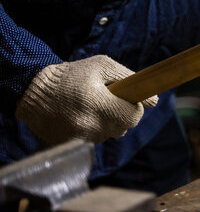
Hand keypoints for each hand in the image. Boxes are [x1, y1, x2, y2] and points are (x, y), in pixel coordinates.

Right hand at [15, 55, 157, 144]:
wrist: (33, 91)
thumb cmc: (72, 75)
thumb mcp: (102, 66)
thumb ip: (129, 79)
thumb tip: (154, 101)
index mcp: (99, 103)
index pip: (134, 116)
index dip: (134, 107)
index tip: (126, 99)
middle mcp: (91, 125)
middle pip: (124, 127)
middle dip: (122, 114)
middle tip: (107, 101)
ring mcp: (81, 138)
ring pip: (110, 134)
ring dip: (107, 122)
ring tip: (90, 107)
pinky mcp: (73, 145)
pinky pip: (95, 140)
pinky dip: (93, 129)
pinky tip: (80, 117)